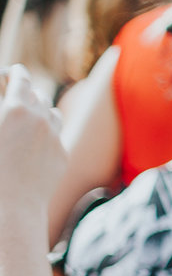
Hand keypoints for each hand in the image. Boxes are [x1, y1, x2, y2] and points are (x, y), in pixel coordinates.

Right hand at [0, 67, 64, 217]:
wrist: (11, 204)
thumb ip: (1, 108)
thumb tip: (8, 103)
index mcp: (17, 108)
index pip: (21, 79)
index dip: (17, 72)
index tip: (15, 71)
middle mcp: (40, 119)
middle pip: (38, 96)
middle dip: (27, 93)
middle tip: (18, 94)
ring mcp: (54, 137)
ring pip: (52, 114)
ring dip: (40, 111)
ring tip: (29, 115)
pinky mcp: (62, 155)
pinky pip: (55, 137)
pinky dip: (46, 135)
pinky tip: (34, 143)